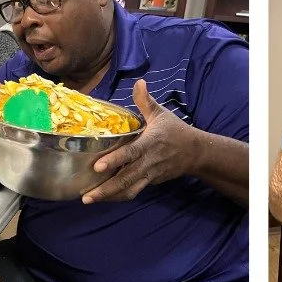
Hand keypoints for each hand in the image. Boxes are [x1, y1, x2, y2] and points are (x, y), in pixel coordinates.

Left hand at [83, 79, 198, 202]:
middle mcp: (148, 163)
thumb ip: (146, 100)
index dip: (114, 161)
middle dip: (106, 189)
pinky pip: (133, 191)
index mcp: (149, 144)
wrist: (195, 152)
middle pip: (126, 179)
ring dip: (109, 196)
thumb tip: (138, 82)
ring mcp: (149, 175)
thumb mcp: (161, 113)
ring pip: (129, 189)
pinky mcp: (150, 182)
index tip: (97, 167)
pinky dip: (118, 196)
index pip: (130, 153)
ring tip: (90, 200)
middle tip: (86, 197)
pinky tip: (103, 197)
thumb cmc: (175, 131)